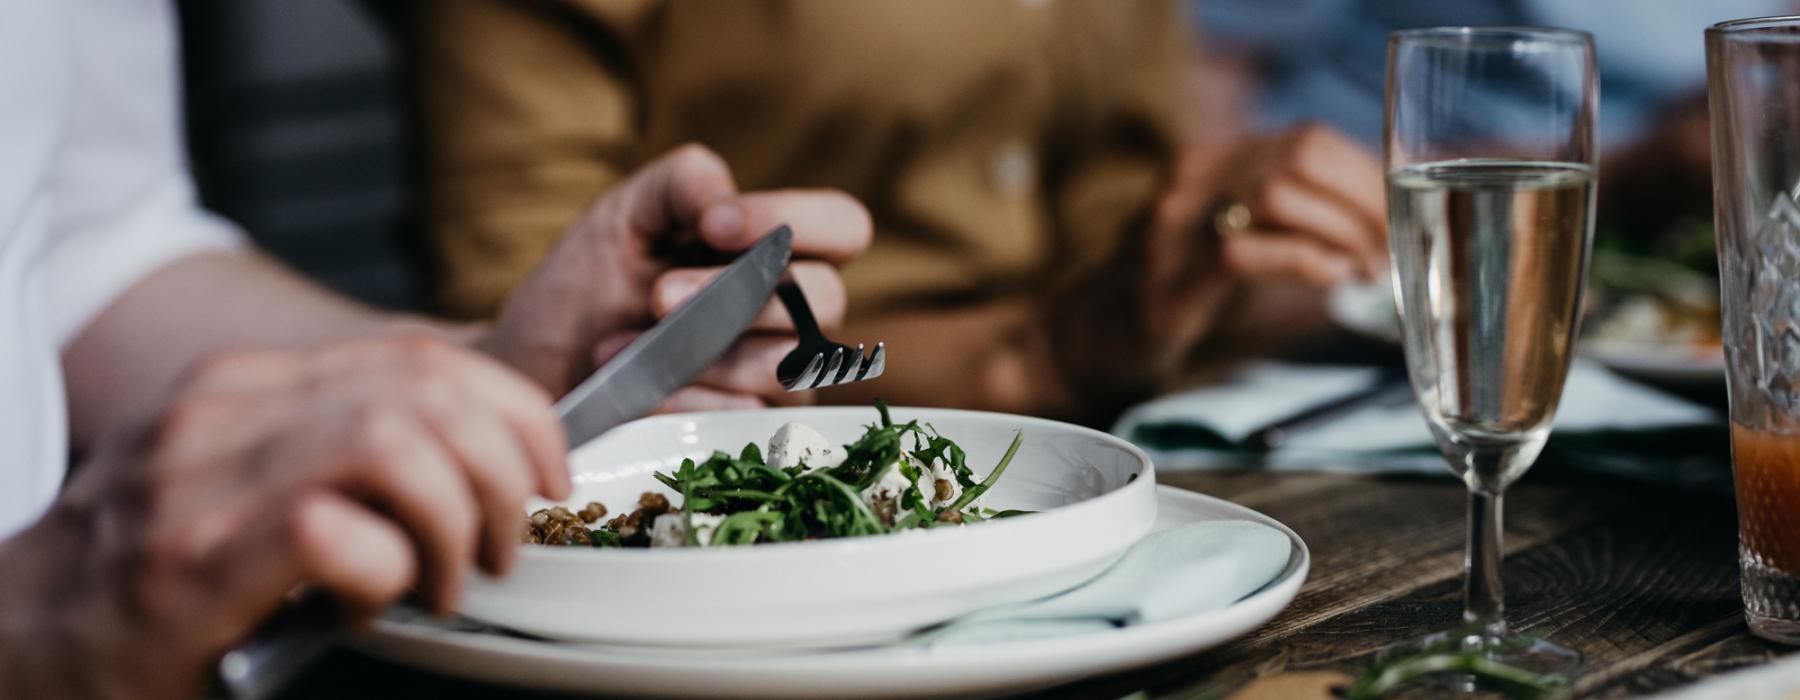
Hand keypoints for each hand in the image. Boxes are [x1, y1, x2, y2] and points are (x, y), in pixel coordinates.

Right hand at [0, 334, 568, 697]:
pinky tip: (371, 609)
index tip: (546, 479)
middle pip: (428, 390)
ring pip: (394, 442)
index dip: (517, 413)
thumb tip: (487, 451)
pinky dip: (387, 574)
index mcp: (251, 386)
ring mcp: (201, 481)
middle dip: (505, 470)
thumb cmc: (153, 572)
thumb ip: (340, 449)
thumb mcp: (249, 480)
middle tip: (506, 546)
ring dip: (456, 520)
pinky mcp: (190, 561)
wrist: (20, 638)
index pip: (425, 355)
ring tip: (450, 583)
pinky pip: (334, 532)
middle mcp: (225, 414)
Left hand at [477, 144, 871, 411]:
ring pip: (788, 364)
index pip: (844, 227)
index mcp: (780, 248)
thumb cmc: (592, 282)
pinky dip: (683, 397)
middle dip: (737, 292)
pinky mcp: (750, 432)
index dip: (796, 220)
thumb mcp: (627, 214)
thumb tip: (722, 197)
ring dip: (703, 352)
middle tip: (658, 294)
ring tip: (621, 343)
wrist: (537, 360)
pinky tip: (632, 386)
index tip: (715, 225)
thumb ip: (680, 183)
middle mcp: (795, 313)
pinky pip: (743, 415)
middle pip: (825, 297)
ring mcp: (780, 376)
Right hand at [1048, 124, 1384, 417]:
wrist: (1079, 338)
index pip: (1308, 139)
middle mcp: (1191, 180)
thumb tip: (1371, 223)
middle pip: (1304, 157)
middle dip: (1364, 202)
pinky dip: (1309, 263)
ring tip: (1364, 271)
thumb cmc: (1164, 293)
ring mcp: (1176, 227)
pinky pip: (1252, 253)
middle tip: (1386, 251)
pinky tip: (1332, 282)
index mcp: (1208, 162)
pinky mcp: (1172, 280)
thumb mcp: (1220, 235)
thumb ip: (1279, 217)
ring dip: (1343, 234)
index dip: (1365, 176)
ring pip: (1283, 194)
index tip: (1391, 220)